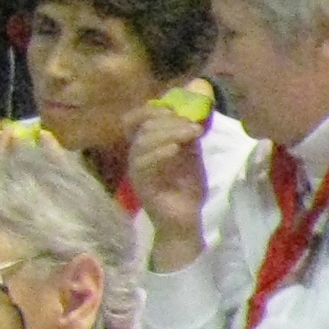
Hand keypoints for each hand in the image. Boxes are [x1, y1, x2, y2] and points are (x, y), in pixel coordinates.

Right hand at [125, 103, 210, 259]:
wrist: (186, 218)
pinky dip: (160, 152)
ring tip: (191, 133)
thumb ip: (188, 136)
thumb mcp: (191, 156)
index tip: (174, 110)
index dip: (150, 110)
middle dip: (170, 121)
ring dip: (169, 133)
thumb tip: (191, 113)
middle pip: (143, 128)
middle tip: (193, 125)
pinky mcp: (141, 184)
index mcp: (146, 145)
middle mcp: (137, 155)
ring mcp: (137, 170)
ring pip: (143, 142)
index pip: (134, 120)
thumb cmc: (187, 187)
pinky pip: (144, 164)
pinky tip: (176, 149)